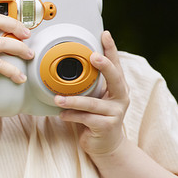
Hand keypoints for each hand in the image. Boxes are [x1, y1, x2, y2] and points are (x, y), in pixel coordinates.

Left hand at [54, 30, 128, 155]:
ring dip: (73, 100)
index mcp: (118, 86)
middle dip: (104, 66)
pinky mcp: (107, 126)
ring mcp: (115, 112)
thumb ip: (88, 84)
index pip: (116, 64)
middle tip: (92, 56)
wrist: (104, 144)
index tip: (104, 34)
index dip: (111, 49)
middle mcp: (121, 97)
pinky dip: (71, 116)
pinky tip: (61, 115)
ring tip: (57, 99)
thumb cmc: (95, 116)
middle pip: (115, 78)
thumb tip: (66, 63)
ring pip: (92, 103)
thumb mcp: (94, 97)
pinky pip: (86, 118)